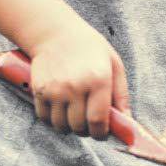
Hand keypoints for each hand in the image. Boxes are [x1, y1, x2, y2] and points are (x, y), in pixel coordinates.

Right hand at [27, 20, 128, 137]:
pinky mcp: (39, 90)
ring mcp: (55, 90)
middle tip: (90, 124)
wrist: (55, 32)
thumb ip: (122, 94)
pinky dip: (53, 120)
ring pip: (61, 125)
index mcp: (98, 80)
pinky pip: (45, 118)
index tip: (102, 134)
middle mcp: (76, 87)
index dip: (101, 134)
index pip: (98, 121)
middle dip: (86, 131)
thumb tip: (126, 120)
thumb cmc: (89, 48)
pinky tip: (61, 112)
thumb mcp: (114, 64)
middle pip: (79, 126)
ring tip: (75, 117)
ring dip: (69, 127)